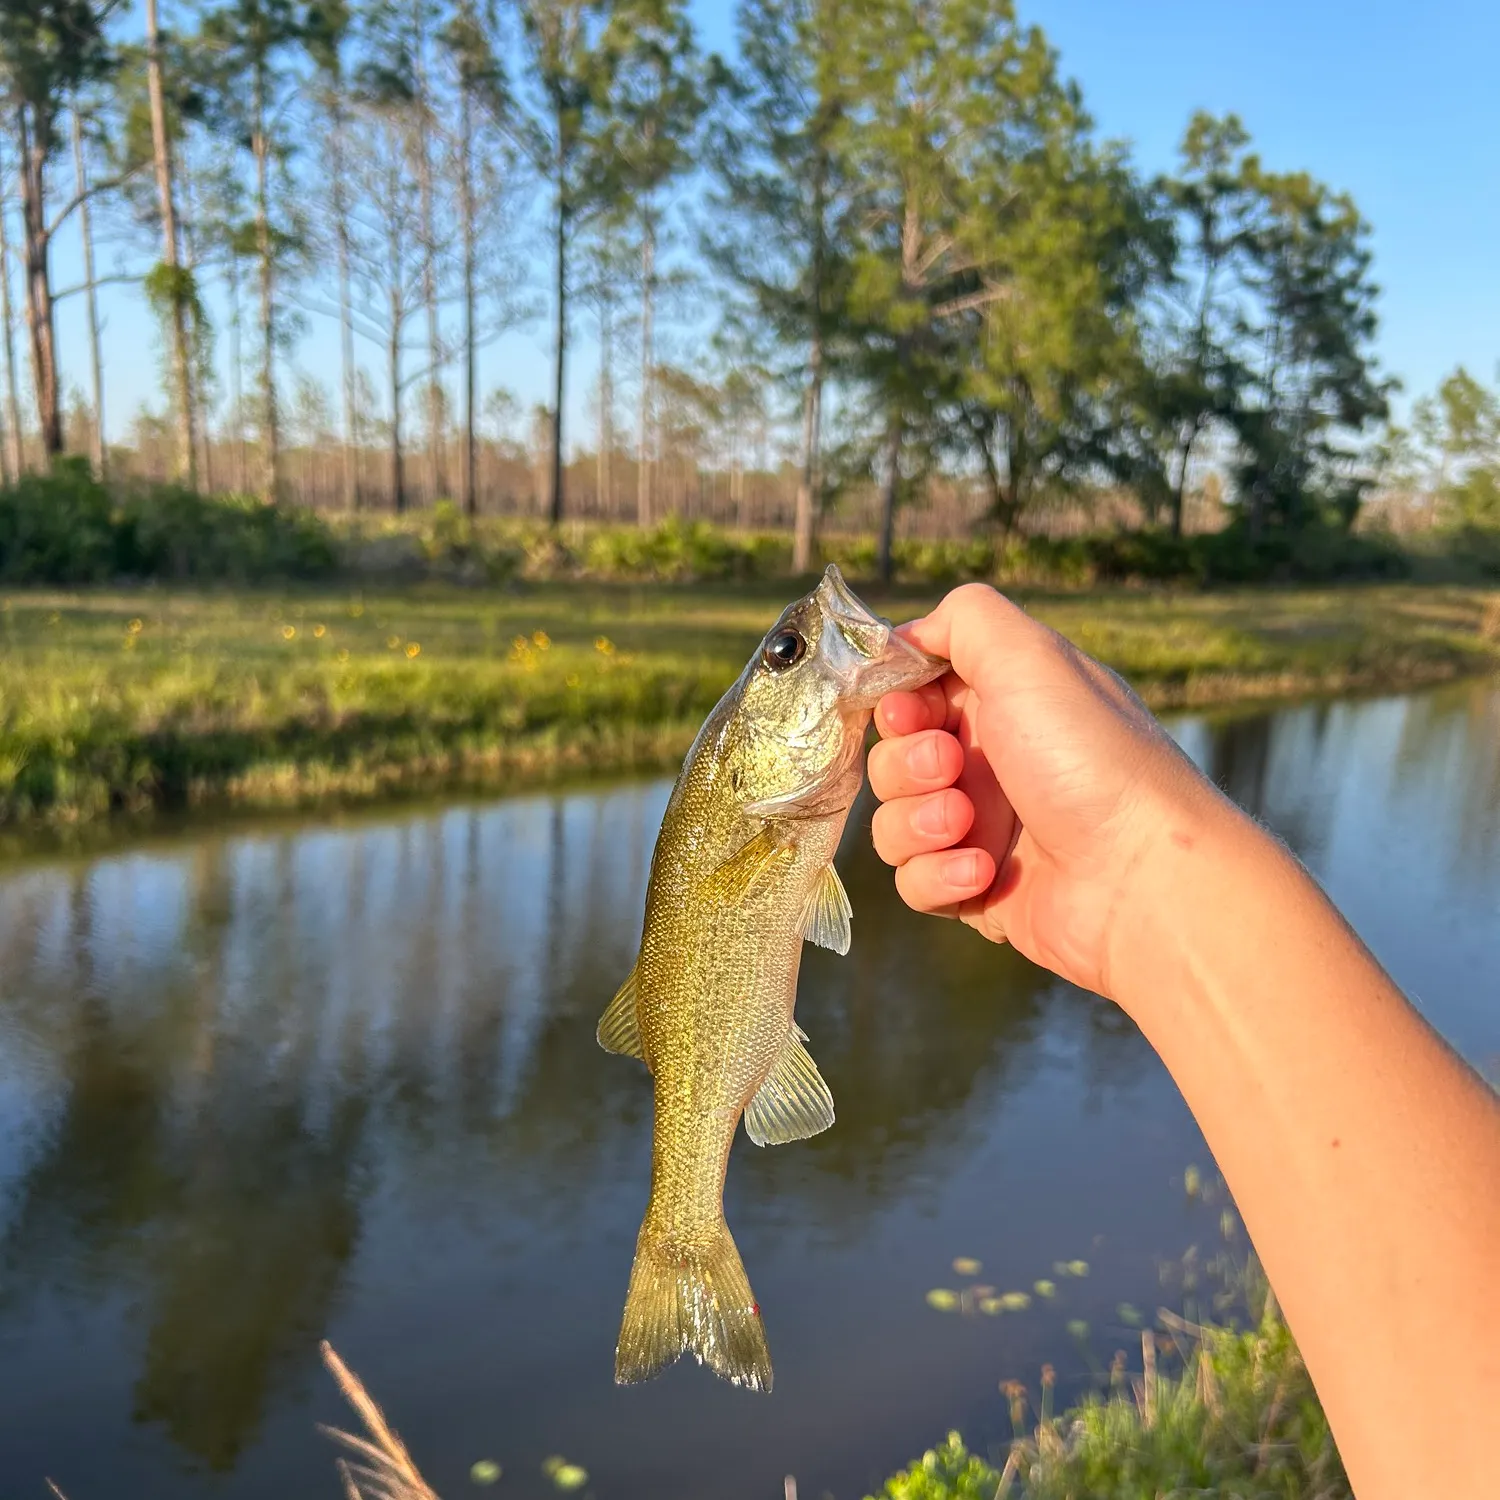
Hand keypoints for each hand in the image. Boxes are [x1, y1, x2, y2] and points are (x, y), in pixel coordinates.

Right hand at [867, 584, 1234, 1002]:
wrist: (1144, 880)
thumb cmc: (1091, 760)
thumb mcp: (1032, 657)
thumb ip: (964, 618)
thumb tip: (912, 633)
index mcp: (1004, 702)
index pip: (912, 693)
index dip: (896, 702)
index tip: (908, 713)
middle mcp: (991, 762)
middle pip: (891, 757)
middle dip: (905, 764)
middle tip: (949, 767)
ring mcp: (982, 828)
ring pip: (893, 822)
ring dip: (917, 821)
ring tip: (966, 825)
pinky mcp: (976, 889)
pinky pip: (916, 881)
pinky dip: (938, 875)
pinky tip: (984, 872)